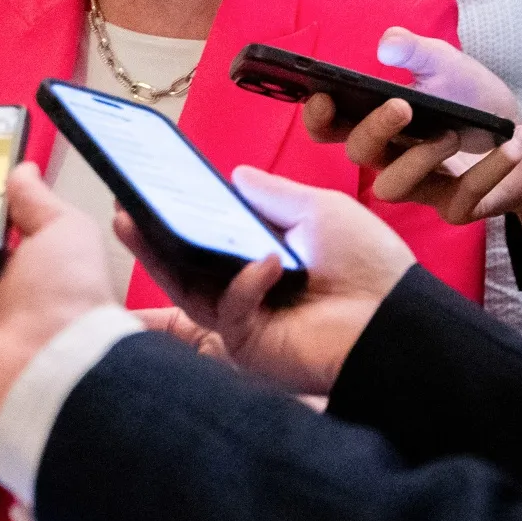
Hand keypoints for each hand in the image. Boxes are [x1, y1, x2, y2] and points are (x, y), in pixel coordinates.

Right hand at [114, 168, 413, 396]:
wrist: (400, 317)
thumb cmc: (369, 263)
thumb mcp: (318, 212)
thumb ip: (272, 194)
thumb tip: (233, 174)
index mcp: (261, 257)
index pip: (206, 236)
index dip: (176, 214)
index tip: (146, 187)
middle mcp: (246, 290)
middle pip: (184, 266)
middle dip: (149, 238)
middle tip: (121, 206)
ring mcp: (244, 321)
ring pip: (187, 290)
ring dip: (161, 257)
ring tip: (135, 222)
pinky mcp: (250, 346)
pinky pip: (228, 311)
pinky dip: (244, 284)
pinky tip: (265, 262)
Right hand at [306, 28, 521, 235]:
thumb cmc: (472, 100)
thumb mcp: (447, 65)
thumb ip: (416, 52)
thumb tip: (387, 45)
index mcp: (377, 123)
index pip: (330, 127)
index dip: (318, 117)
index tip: (323, 97)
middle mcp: (390, 158)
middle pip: (357, 154)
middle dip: (373, 129)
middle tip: (402, 105)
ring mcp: (421, 187)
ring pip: (393, 187)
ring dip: (420, 158)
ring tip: (453, 133)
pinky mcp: (455, 208)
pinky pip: (461, 200)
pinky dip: (491, 170)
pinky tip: (514, 142)